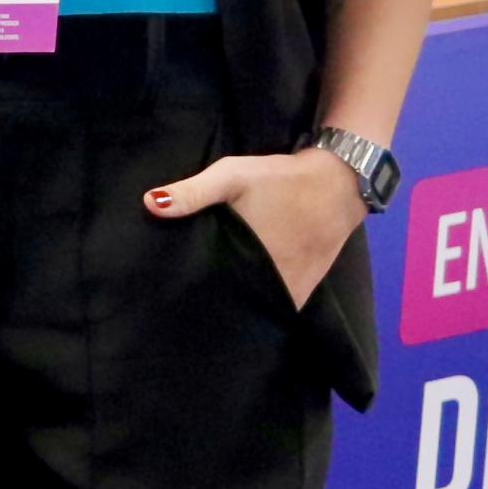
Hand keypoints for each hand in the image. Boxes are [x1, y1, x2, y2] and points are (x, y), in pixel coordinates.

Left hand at [146, 147, 366, 308]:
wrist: (339, 182)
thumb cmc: (281, 179)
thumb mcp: (233, 176)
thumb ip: (193, 192)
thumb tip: (149, 204)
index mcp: (252, 261)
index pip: (218, 295)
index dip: (196, 302)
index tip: (172, 305)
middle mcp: (273, 283)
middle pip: (237, 306)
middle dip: (214, 309)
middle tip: (185, 309)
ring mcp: (292, 288)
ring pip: (258, 308)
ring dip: (239, 310)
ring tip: (208, 312)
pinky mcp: (305, 285)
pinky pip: (278, 304)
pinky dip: (262, 305)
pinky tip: (243, 303)